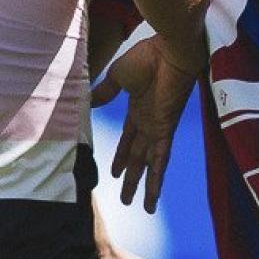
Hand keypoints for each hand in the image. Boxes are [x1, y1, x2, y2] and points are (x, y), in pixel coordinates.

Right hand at [104, 35, 198, 211]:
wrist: (168, 50)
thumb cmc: (146, 57)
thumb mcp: (118, 77)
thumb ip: (106, 92)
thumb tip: (89, 103)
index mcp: (138, 110)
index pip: (128, 140)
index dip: (121, 157)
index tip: (113, 172)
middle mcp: (149, 123)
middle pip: (138, 157)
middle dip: (132, 178)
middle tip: (126, 199)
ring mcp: (158, 128)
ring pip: (149, 164)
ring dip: (144, 185)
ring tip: (144, 208)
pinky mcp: (165, 130)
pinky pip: (161, 159)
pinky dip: (157, 178)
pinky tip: (153, 195)